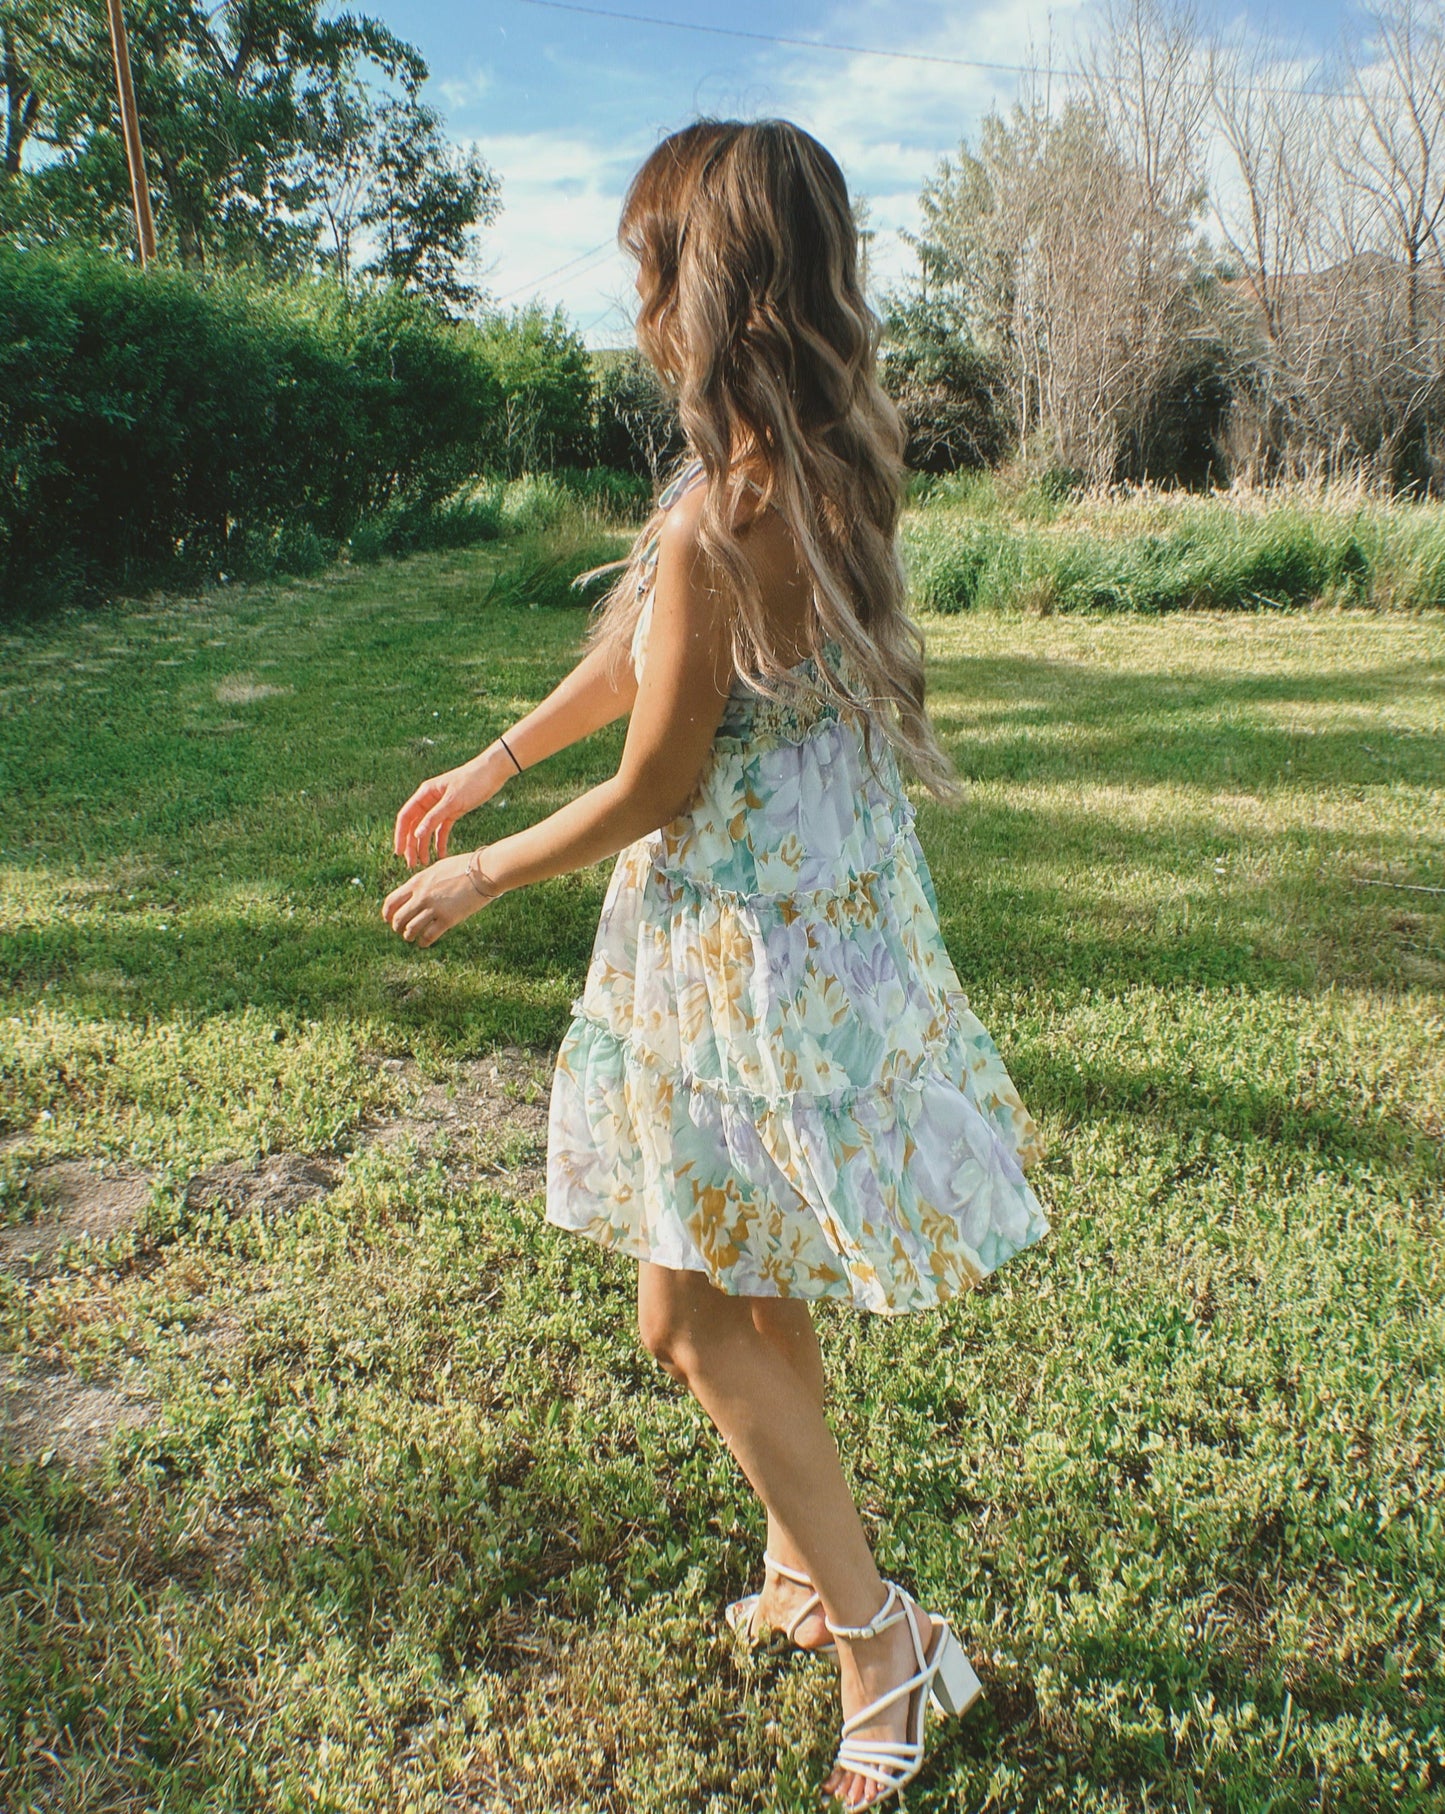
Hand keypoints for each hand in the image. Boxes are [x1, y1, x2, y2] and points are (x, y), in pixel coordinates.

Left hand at [381, 852, 500, 948]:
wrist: (484, 872)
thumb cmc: (464, 867)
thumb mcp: (438, 869)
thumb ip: (425, 881)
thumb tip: (417, 891)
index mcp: (417, 881)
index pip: (392, 901)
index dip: (387, 913)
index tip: (387, 919)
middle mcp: (422, 896)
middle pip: (399, 917)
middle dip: (396, 927)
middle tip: (400, 930)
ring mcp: (434, 908)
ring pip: (411, 929)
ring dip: (408, 936)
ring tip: (410, 938)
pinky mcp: (448, 919)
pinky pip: (429, 936)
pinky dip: (423, 942)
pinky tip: (423, 943)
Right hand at [394, 746, 509, 868]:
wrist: (492, 772)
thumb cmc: (472, 781)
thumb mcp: (452, 801)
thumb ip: (434, 817)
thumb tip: (416, 834)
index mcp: (424, 794)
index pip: (406, 817)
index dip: (400, 835)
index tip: (399, 852)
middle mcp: (429, 801)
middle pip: (414, 826)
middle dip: (411, 845)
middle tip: (411, 864)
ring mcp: (440, 807)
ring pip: (427, 830)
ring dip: (424, 846)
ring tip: (424, 863)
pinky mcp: (453, 811)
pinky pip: (442, 829)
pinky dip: (440, 842)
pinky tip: (441, 855)